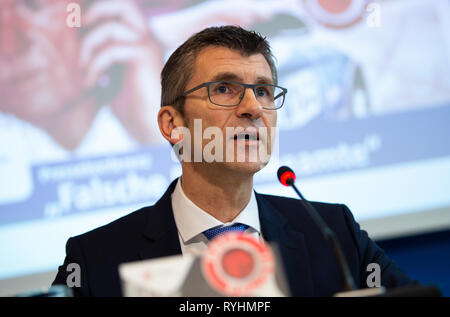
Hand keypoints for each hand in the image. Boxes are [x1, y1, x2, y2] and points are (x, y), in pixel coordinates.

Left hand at [80, 0, 163, 144]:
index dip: (97, 14)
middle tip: (80, 25)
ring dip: (89, 46)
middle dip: (98, 10)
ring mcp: (148, 47)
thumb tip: (75, 44)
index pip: (120, 13)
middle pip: (125, 4)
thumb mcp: (110, 78)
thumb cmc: (131, 109)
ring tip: (82, 69)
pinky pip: (111, 50)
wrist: (149, 129)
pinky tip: (92, 83)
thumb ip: (100, 57)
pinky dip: (95, 66)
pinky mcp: (144, 58)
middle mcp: (147, 40)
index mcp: (140, 42)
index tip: (75, 31)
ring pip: (113, 25)